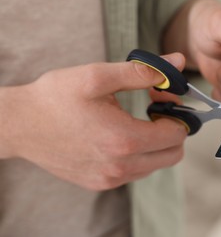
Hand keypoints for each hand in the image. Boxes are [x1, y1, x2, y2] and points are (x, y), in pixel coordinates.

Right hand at [0, 53, 186, 190]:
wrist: (19, 125)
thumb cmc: (55, 98)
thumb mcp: (97, 76)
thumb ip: (142, 71)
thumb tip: (178, 62)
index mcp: (124, 139)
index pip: (177, 134)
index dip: (175, 111)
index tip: (158, 96)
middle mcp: (121, 166)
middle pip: (173, 154)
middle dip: (172, 129)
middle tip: (153, 109)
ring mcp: (111, 179)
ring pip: (156, 164)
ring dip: (156, 142)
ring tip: (134, 121)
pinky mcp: (100, 183)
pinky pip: (136, 172)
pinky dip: (139, 154)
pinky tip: (119, 136)